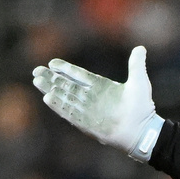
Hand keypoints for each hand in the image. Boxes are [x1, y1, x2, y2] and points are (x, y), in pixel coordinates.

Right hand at [32, 46, 163, 161]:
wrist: (143, 130)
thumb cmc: (142, 107)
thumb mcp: (139, 82)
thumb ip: (136, 65)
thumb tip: (141, 48)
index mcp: (101, 86)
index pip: (79, 75)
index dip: (66, 69)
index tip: (52, 63)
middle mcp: (91, 97)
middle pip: (67, 85)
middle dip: (52, 78)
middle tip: (36, 71)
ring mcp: (88, 110)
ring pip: (65, 97)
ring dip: (51, 89)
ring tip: (36, 81)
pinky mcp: (87, 123)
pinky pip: (69, 112)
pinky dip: (59, 105)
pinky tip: (47, 98)